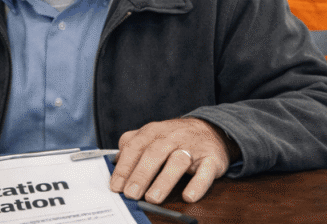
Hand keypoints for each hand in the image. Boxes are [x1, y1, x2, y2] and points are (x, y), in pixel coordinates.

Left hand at [109, 118, 238, 203]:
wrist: (212, 129)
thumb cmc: (176, 138)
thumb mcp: (153, 135)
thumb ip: (132, 146)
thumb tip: (114, 164)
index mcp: (154, 131)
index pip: (135, 147)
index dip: (124, 167)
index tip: (116, 186)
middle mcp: (173, 137)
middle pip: (154, 153)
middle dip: (141, 174)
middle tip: (130, 194)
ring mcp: (193, 147)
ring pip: (178, 161)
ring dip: (164, 180)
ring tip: (152, 198)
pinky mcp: (212, 158)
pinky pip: (206, 171)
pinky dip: (198, 184)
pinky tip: (189, 196)